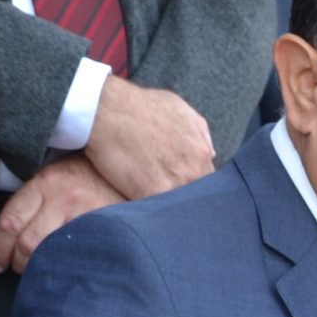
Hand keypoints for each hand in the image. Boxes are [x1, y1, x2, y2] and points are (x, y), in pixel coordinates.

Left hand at [0, 155, 124, 272]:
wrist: (127, 174)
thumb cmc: (86, 179)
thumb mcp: (51, 182)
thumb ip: (24, 207)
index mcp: (45, 183)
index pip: (10, 222)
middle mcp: (63, 198)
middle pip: (27, 242)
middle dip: (16, 262)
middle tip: (16, 268)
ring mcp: (85, 216)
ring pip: (49, 253)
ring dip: (38, 269)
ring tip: (39, 271)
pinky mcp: (103, 229)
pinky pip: (75, 257)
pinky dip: (63, 269)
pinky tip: (62, 271)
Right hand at [84, 74, 213, 201]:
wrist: (106, 108)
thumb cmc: (140, 105)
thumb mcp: (179, 109)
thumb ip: (199, 133)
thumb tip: (210, 154)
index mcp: (201, 153)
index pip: (206, 182)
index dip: (192, 185)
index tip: (178, 185)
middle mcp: (193, 171)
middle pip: (194, 197)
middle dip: (181, 196)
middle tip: (164, 193)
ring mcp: (173, 184)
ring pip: (177, 206)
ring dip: (167, 206)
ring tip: (152, 202)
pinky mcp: (150, 194)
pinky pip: (155, 211)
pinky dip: (148, 210)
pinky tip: (139, 205)